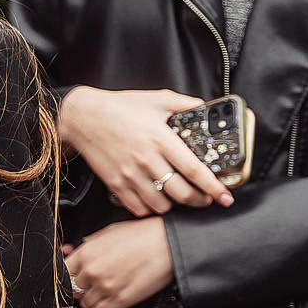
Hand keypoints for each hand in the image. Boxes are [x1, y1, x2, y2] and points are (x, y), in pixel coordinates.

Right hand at [58, 87, 234, 216]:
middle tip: (206, 200)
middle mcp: (146, 159)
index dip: (213, 187)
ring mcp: (129, 174)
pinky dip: (151, 209)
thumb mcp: (157, 98)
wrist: (82, 117)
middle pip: (180, 193)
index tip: (225, 196)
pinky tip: (157, 200)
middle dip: (200, 201)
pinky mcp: (115, 183)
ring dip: (175, 206)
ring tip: (181, 198)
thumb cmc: (120, 107)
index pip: (193, 169)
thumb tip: (206, 107)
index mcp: (161, 139)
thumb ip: (185, 104)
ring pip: (160, 204)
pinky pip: (137, 207)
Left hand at [64, 218, 174, 307]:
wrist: (170, 242)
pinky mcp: (122, 300)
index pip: (63, 272)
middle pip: (74, 290)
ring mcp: (106, 287)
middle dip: (84, 287)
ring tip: (108, 290)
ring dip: (94, 299)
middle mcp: (92, 271)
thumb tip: (76, 252)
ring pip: (86, 304)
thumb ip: (90, 244)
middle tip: (97, 282)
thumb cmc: (145, 233)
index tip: (77, 276)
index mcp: (87, 252)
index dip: (70, 275)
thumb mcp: (111, 231)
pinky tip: (113, 300)